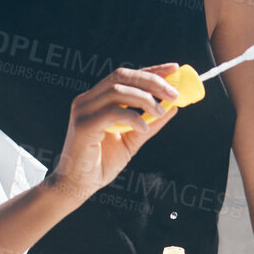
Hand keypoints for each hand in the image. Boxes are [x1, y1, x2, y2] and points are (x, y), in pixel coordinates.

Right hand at [47, 65, 182, 201]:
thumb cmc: (101, 162)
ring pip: (117, 90)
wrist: (78, 184)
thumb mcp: (131, 140)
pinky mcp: (83, 125)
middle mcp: (88, 100)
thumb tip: (172, 108)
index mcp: (97, 99)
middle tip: (173, 93)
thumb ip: (149, 123)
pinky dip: (133, 118)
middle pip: (121, 76)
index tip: (174, 69)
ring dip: (145, 99)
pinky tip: (143, 129)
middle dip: (151, 81)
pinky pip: (112, 113)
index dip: (151, 70)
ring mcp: (83, 110)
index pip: (125, 76)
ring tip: (160, 112)